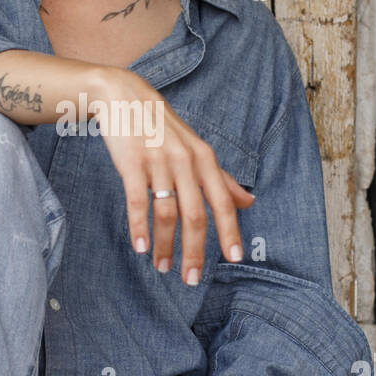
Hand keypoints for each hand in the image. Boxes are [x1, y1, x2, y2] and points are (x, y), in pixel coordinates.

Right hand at [89, 67, 254, 281]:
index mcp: (204, 159)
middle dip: (194, 250)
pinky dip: (139, 227)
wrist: (125, 97)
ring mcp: (158, 161)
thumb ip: (223, 179)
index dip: (229, 231)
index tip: (234, 259)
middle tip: (191, 279)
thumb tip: (250, 203)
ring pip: (166, 213)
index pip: (222, 202)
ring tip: (161, 266)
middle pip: (194, 215)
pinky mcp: (131, 163)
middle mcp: (185, 161)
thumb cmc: (164, 128)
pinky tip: (140, 247)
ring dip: (164, 245)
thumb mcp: (197, 149)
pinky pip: (137, 201)